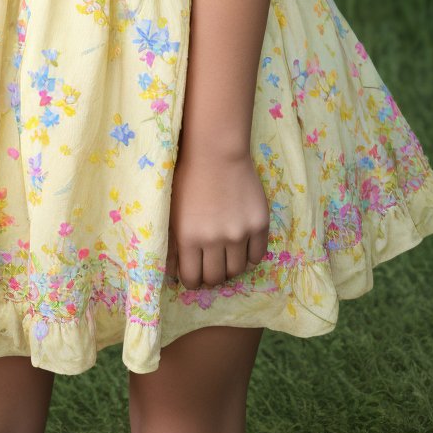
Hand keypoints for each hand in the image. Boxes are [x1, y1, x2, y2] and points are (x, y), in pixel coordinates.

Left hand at [166, 147, 269, 289]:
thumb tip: (174, 273)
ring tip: (226, 257)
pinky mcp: (259, 225)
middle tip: (211, 268)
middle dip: (211, 278)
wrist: (217, 152)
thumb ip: (172, 244)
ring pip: (237, 270)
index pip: (193, 279)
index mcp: (189, 238)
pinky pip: (257, 256)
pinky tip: (242, 248)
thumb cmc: (188, 178)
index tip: (195, 276)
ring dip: (230, 268)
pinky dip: (249, 257)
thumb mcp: (173, 212)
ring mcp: (239, 233)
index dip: (193, 281)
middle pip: (216, 278)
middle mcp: (214, 240)